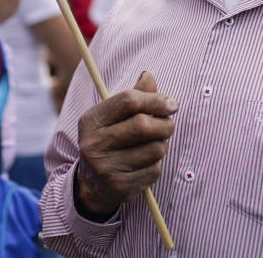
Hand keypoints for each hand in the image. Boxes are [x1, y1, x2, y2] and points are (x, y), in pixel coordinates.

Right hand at [74, 71, 176, 220]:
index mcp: (91, 121)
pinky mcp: (120, 187)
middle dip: (164, 123)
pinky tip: (145, 164)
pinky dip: (156, 165)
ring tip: (154, 145)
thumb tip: (148, 75)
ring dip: (162, 145)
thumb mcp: (113, 117)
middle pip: (143, 125)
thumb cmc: (110, 141)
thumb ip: (132, 97)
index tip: (171, 104)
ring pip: (154, 149)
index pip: (129, 101)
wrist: (93, 185)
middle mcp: (94, 144)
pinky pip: (154, 170)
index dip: (155, 99)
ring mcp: (106, 168)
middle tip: (169, 125)